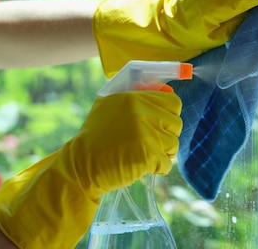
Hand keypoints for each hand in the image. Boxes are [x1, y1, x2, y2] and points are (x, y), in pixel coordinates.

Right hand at [0, 91, 181, 248]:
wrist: (81, 166)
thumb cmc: (96, 137)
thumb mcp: (108, 106)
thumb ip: (134, 96)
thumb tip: (163, 89)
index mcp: (134, 98)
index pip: (173, 102)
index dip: (169, 114)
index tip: (162, 123)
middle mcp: (141, 112)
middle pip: (176, 123)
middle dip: (166, 135)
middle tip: (150, 143)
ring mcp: (146, 134)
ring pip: (173, 144)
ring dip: (162, 153)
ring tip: (143, 155)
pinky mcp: (148, 155)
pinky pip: (167, 163)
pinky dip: (158, 169)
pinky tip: (142, 167)